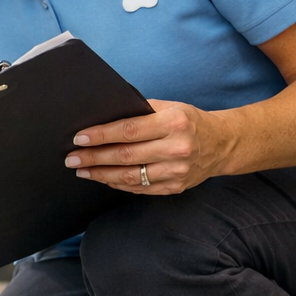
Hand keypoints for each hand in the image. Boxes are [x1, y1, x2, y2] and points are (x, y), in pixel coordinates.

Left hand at [64, 100, 233, 194]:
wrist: (222, 144)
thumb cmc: (188, 121)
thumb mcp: (169, 107)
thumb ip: (139, 111)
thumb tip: (102, 116)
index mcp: (173, 123)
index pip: (129, 131)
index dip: (101, 136)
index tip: (79, 138)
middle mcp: (177, 148)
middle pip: (125, 156)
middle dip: (94, 158)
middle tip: (72, 159)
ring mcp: (177, 171)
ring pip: (130, 177)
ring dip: (101, 174)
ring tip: (82, 171)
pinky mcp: (176, 187)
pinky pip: (140, 188)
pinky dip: (118, 184)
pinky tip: (104, 178)